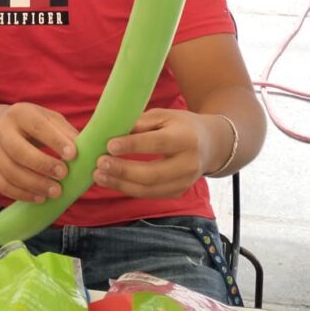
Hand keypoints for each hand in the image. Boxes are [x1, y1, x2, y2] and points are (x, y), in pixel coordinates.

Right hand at [0, 103, 77, 203]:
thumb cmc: (32, 125)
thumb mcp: (49, 120)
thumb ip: (66, 133)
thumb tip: (86, 151)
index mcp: (20, 113)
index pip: (37, 126)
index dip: (55, 141)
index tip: (73, 155)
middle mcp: (2, 130)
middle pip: (19, 151)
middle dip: (43, 165)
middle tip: (63, 175)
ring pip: (11, 171)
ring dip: (34, 184)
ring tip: (55, 192)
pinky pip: (3, 185)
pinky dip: (22, 195)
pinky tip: (40, 198)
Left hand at [92, 108, 221, 198]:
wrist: (210, 144)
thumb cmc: (180, 125)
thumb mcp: (163, 116)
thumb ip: (140, 124)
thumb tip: (112, 132)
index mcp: (186, 138)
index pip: (157, 144)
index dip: (132, 145)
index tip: (109, 144)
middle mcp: (189, 163)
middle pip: (153, 173)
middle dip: (123, 171)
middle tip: (100, 163)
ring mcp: (186, 181)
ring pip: (149, 189)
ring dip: (121, 184)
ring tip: (99, 176)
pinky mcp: (179, 192)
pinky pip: (151, 194)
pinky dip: (129, 189)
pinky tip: (112, 182)